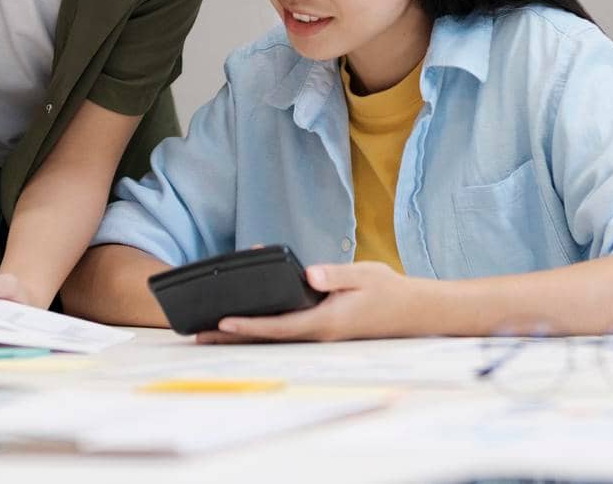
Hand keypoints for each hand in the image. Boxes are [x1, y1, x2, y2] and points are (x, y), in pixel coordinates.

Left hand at [197, 262, 431, 342]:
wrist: (411, 312)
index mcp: (325, 321)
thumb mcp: (364, 276)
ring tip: (213, 331)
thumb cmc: (388, 292)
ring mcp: (318, 333)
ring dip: (244, 333)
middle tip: (201, 335)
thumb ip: (335, 274)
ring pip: (274, 336)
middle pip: (268, 337)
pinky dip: (263, 324)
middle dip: (234, 336)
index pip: (280, 326)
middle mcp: (317, 332)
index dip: (250, 324)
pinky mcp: (320, 328)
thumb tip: (308, 274)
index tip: (224, 322)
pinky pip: (285, 328)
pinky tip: (250, 317)